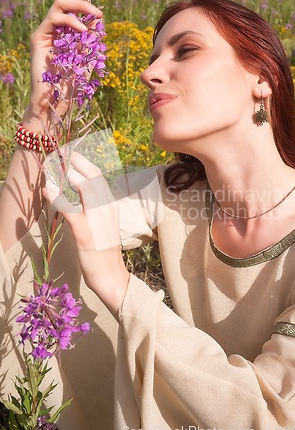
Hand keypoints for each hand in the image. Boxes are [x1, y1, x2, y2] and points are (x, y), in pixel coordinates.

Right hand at [25, 0, 103, 126]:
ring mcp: (46, 31)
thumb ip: (91, 40)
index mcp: (68, 30)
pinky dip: (71, 21)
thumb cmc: (73, 84)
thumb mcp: (88, 58)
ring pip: (60, 2)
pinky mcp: (38, 37)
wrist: (56, 102)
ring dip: (82, 4)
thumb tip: (99, 20)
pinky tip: (84, 30)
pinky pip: (55, 18)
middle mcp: (56, 27)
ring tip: (98, 13)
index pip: (77, 3)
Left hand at [42, 151, 129, 318]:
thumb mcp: (105, 223)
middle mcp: (107, 207)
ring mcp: (98, 218)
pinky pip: (68, 209)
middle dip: (75, 161)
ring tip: (53, 168)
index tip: (69, 155)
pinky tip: (46, 190)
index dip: (82, 162)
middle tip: (59, 154)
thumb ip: (96, 207)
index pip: (98, 176)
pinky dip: (55, 197)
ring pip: (84, 187)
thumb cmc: (105, 251)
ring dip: (67, 174)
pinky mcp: (85, 231)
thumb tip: (81, 194)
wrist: (110, 274)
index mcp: (112, 204)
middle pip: (93, 175)